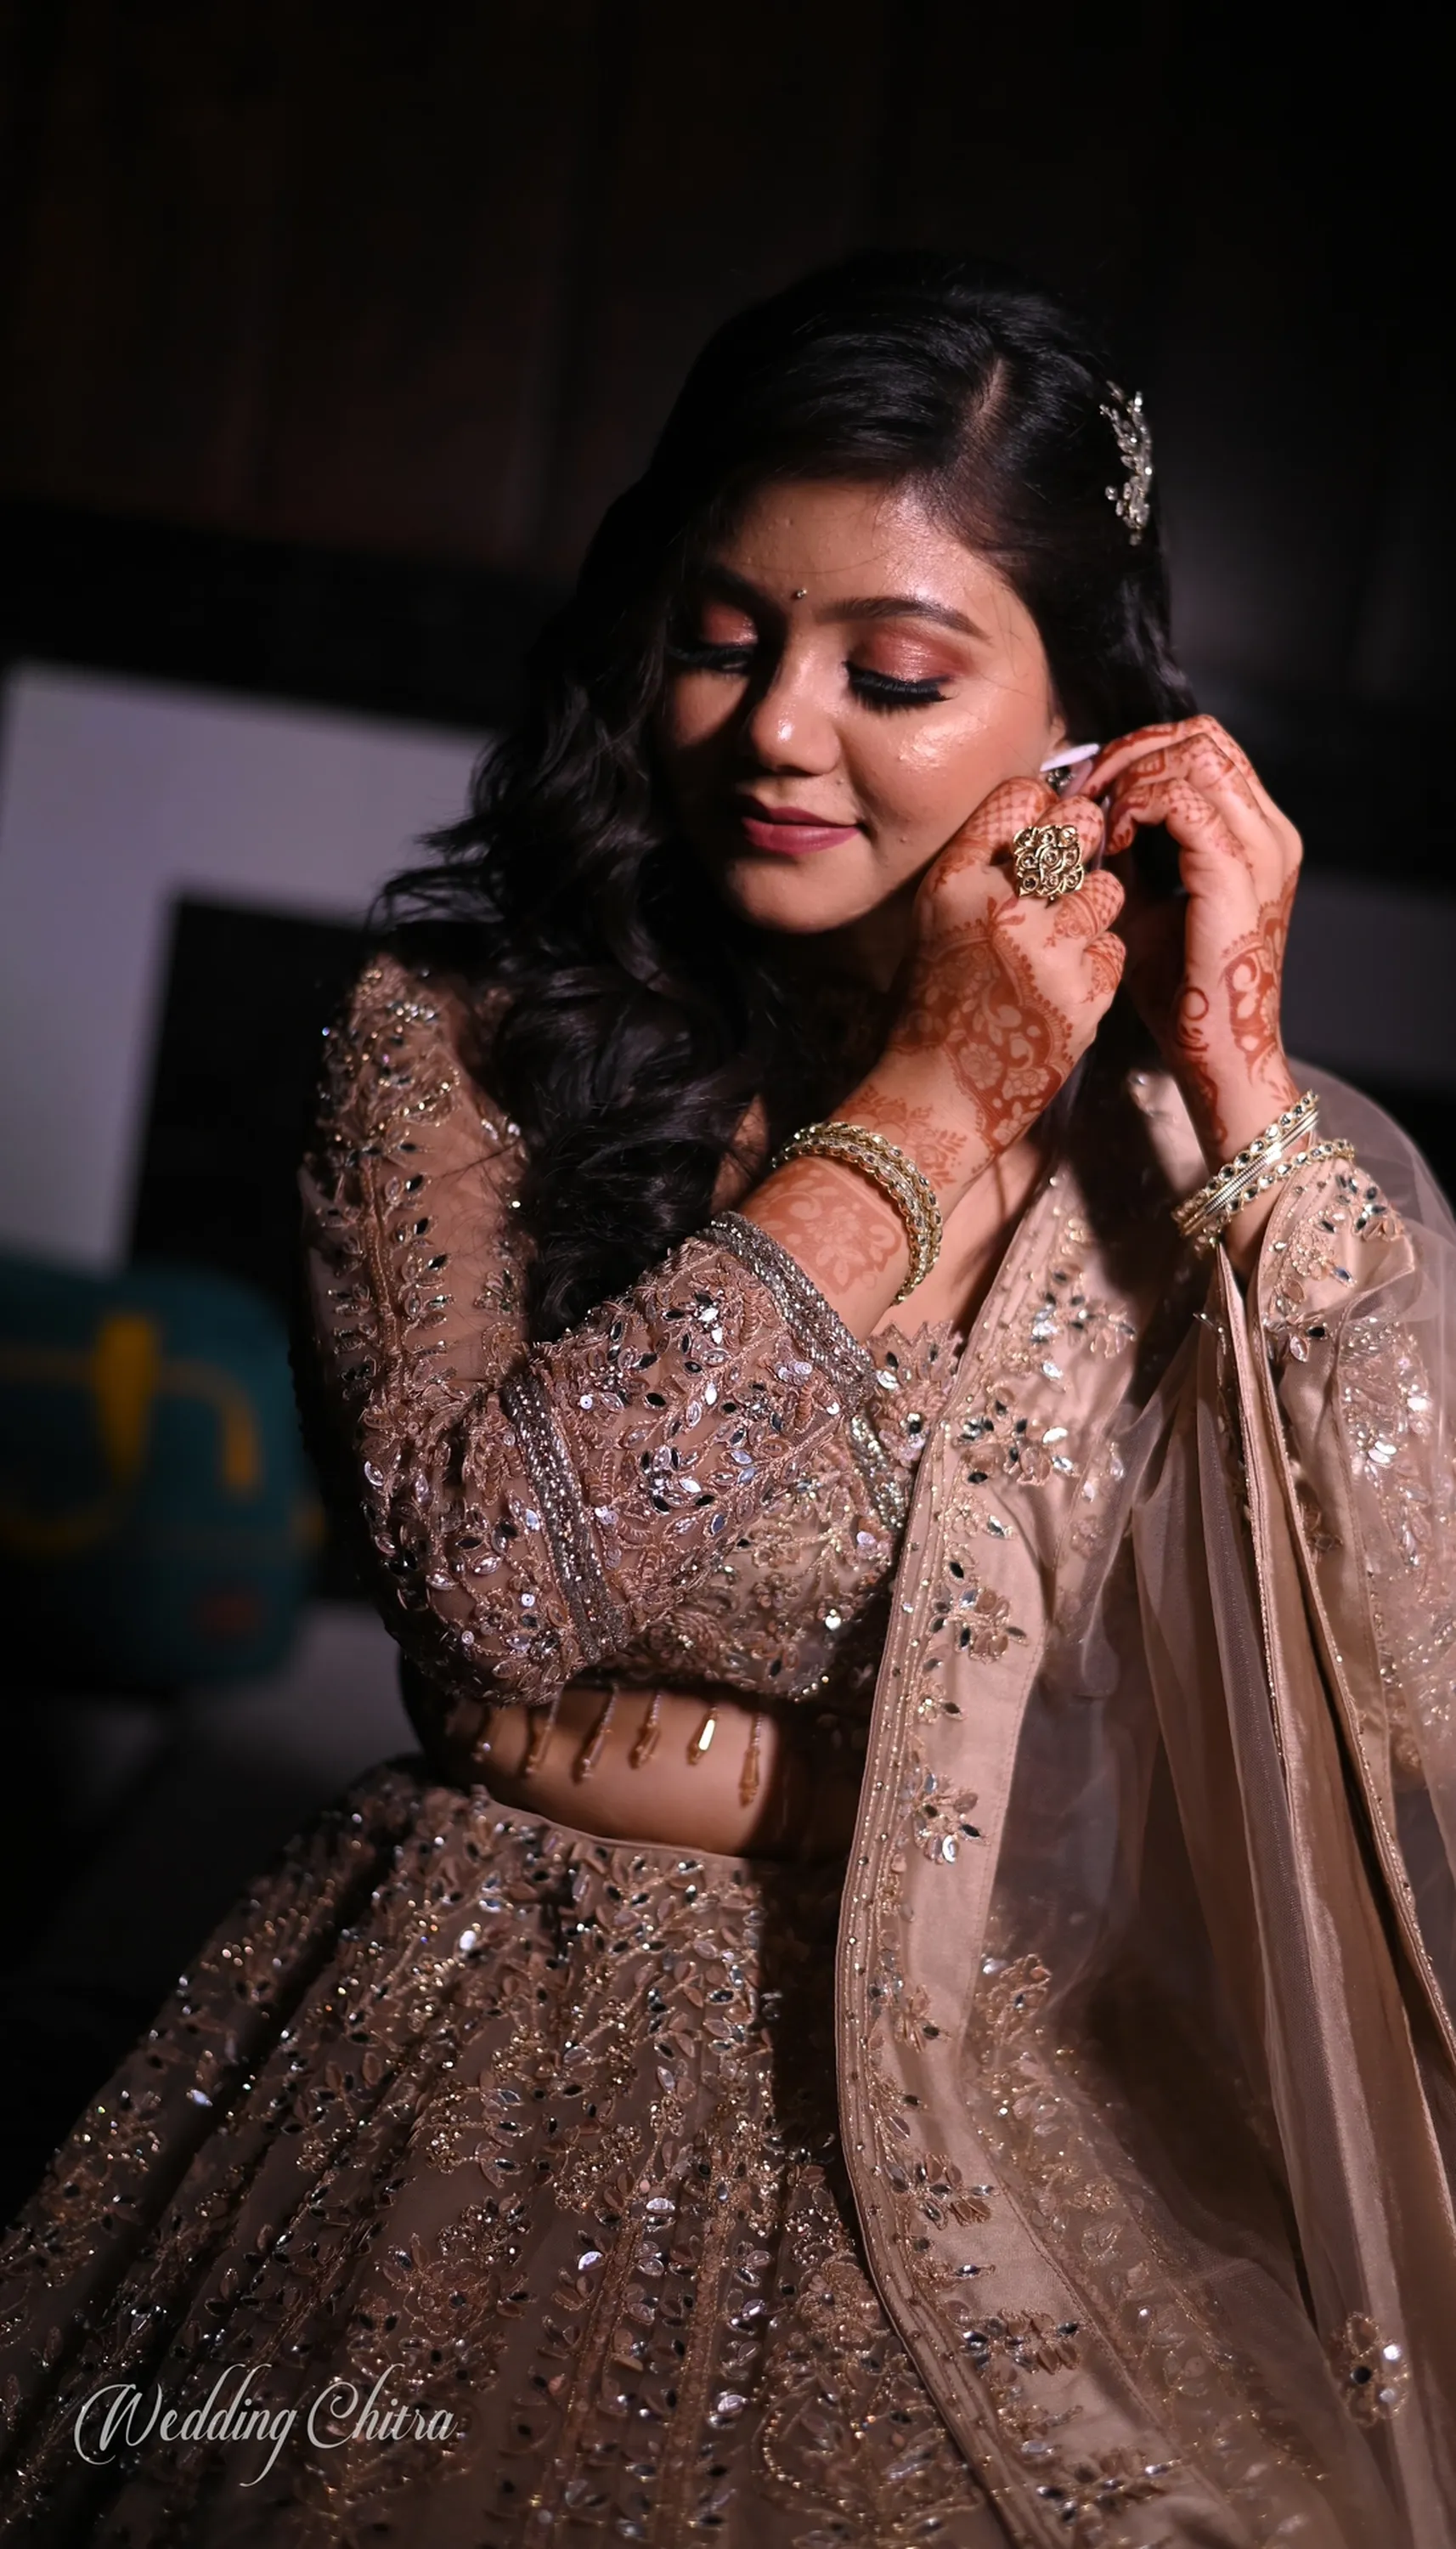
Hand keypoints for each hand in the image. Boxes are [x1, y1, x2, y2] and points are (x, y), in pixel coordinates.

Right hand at [858, 776, 1124, 1206]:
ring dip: (1092, 910)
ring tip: (1061, 944)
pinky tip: (1065, 986)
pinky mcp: (1086, 996)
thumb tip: (1037, 823)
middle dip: (1082, 841)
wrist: (935, 1100)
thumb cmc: (930, 1012)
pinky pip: (1115, 947)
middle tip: (1072, 868)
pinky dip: (1098, 963)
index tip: (1042, 827)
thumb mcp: (935, 924)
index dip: (1041, 806)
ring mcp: (1050, 953)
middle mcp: (1003, 908)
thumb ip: (981, 871)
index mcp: (955, 884)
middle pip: (1076, 829)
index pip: (1020, 797)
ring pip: (1107, 890)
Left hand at [1085, 716, 1301, 1163]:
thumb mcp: (1145, 907)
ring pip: (1197, 754)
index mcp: (1258, 836)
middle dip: (1133, 752)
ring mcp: (1260, 851)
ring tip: (1095, 817)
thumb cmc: (1180, 993)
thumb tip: (1086, 812)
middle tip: (1084, 791)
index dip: (1143, 750)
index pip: (1206, 747)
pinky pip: (1182, 799)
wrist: (1217, 1056)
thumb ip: (1130, 854)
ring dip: (1132, 774)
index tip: (1091, 785)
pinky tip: (1110, 840)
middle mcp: (1271, 834)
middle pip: (1204, 737)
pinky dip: (1136, 806)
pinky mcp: (1235, 876)